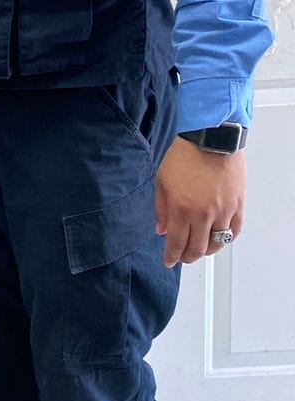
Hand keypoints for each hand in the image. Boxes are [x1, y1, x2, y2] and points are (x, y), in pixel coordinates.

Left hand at [155, 136, 245, 266]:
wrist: (211, 138)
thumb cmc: (185, 156)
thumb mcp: (162, 181)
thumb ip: (161, 209)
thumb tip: (162, 230)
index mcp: (181, 209)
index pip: (177, 244)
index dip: (172, 257)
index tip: (169, 261)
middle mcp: (203, 214)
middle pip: (198, 248)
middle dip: (188, 257)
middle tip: (183, 257)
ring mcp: (223, 211)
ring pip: (217, 243)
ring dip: (207, 250)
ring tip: (200, 249)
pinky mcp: (238, 204)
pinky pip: (235, 230)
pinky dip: (227, 238)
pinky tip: (219, 238)